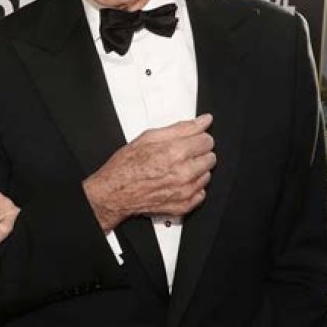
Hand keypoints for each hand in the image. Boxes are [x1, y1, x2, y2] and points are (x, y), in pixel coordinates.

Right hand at [83, 114, 215, 231]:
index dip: (197, 137)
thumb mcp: (150, 137)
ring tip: (175, 168)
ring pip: (207, 175)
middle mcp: (184, 173)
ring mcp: (185, 191)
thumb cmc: (127, 165)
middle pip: (210, 157)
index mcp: (176, 152)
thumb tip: (203, 121)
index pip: (207, 140)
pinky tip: (176, 182)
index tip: (190, 140)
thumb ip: (181, 128)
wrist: (115, 191)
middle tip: (179, 154)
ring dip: (196, 170)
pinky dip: (192, 187)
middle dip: (197, 153)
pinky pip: (201, 193)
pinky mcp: (184, 205)